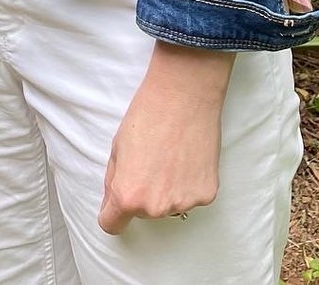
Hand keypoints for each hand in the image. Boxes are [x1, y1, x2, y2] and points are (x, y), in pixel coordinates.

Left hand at [97, 42, 233, 233]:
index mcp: (128, 195)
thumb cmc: (147, 115)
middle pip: (142, 213)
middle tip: (150, 161)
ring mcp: (184, 203)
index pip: (112, 225)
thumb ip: (113, 181)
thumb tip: (113, 202)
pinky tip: (188, 158)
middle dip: (142, 194)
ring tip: (171, 157)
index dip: (112, 213)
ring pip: (168, 206)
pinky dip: (188, 183)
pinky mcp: (207, 195)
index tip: (116, 203)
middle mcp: (156, 207)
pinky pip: (190, 197)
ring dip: (167, 190)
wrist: (184, 94)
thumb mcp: (117, 147)